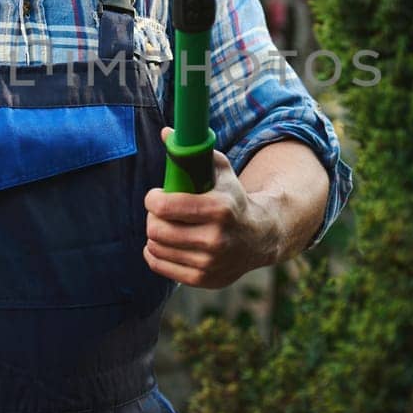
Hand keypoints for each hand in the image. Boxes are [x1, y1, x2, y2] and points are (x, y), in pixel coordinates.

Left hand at [142, 126, 280, 287]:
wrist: (260, 236)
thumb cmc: (232, 197)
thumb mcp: (221, 171)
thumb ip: (194, 151)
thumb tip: (165, 132)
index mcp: (219, 209)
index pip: (166, 207)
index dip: (153, 199)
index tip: (155, 196)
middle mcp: (215, 239)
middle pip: (157, 229)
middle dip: (152, 217)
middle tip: (158, 212)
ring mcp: (209, 263)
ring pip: (156, 247)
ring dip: (154, 235)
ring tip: (163, 226)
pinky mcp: (203, 279)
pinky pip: (160, 265)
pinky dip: (155, 253)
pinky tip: (163, 244)